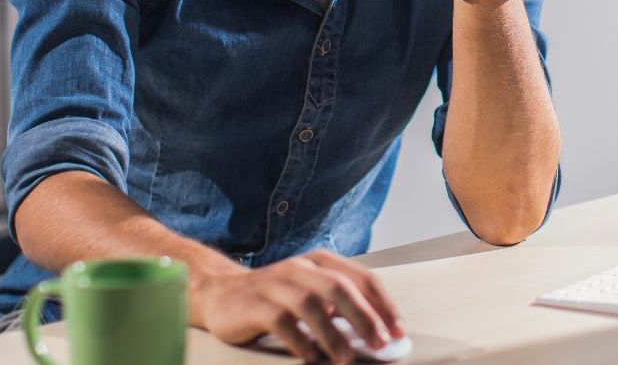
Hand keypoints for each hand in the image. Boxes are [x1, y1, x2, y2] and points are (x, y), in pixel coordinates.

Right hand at [193, 249, 403, 362]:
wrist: (220, 295)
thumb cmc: (274, 298)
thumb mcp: (311, 295)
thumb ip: (340, 309)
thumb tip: (377, 333)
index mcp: (320, 262)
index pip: (361, 278)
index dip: (383, 304)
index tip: (397, 330)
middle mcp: (300, 267)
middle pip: (339, 288)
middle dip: (364, 317)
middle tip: (380, 343)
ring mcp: (275, 283)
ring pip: (311, 304)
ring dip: (332, 333)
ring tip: (346, 357)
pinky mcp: (254, 304)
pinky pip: (281, 321)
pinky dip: (299, 340)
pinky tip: (310, 357)